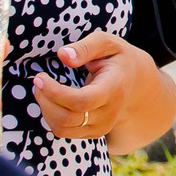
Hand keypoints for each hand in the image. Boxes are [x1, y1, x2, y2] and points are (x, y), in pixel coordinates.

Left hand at [33, 31, 175, 152]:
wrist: (137, 83)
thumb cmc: (118, 59)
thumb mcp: (107, 43)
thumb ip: (85, 47)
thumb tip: (63, 55)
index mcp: (114, 89)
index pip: (80, 101)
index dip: (55, 92)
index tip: (40, 77)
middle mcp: (109, 113)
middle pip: (67, 118)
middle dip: (45, 100)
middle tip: (39, 81)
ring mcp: (102, 127)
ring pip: (62, 129)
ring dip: (46, 110)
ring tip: (44, 89)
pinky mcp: (93, 133)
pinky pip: (64, 132)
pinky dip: (52, 117)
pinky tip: (53, 100)